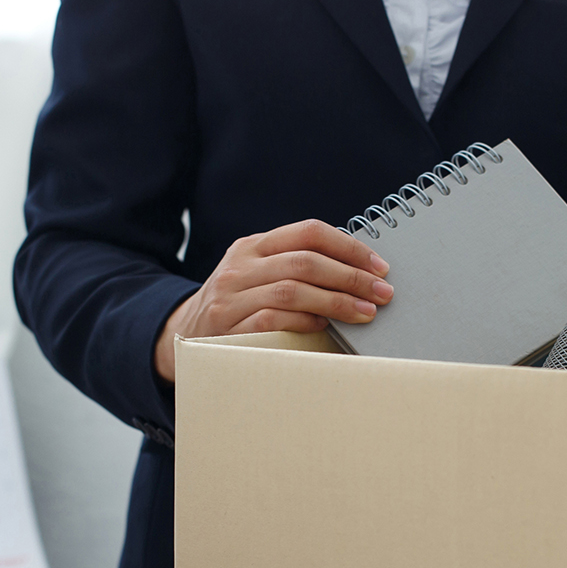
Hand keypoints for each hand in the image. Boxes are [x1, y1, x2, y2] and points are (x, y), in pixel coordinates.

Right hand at [153, 219, 392, 382]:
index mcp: (253, 245)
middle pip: (305, 261)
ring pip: (292, 290)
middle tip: (382, 293)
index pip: (308, 232)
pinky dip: (304, 322)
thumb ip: (295, 267)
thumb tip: (359, 272)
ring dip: (336, 302)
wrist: (184, 336)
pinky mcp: (226, 327)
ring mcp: (231, 296)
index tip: (379, 267)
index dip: (349, 247)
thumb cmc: (237, 307)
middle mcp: (240, 266)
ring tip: (365, 313)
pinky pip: (273, 320)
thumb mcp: (258, 276)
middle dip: (351, 277)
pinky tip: (325, 327)